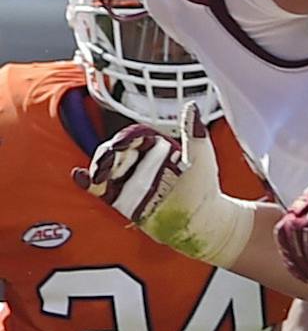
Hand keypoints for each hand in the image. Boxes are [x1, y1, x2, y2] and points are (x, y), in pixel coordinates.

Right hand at [73, 102, 251, 266]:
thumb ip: (194, 135)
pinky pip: (99, 187)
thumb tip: (192, 107)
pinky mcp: (121, 197)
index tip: (120, 144)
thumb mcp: (200, 159)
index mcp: (157, 147)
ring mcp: (129, 178)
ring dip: (97, 166)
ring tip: (97, 175)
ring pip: (105, 166)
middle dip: (107, 153)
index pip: (135, 136)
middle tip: (106, 161)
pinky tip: (79, 176)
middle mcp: (141, 160)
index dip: (125, 138)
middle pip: (115, 150)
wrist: (203, 223)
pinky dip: (87, 181)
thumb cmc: (205, 190)